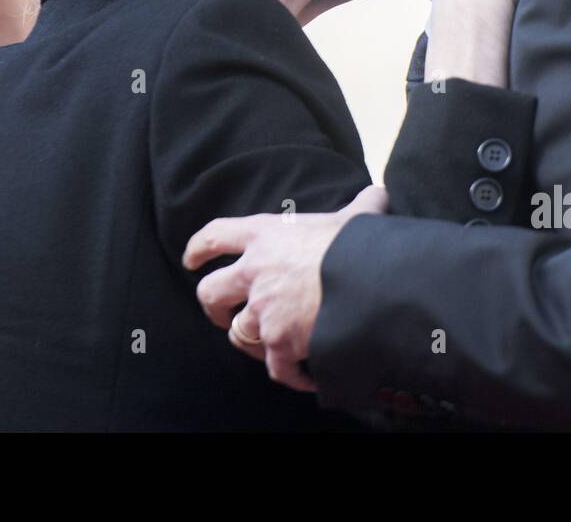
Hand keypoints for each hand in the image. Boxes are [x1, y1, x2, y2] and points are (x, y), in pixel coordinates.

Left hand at [182, 184, 388, 391]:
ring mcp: (263, 310)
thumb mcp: (354, 218)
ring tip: (270, 348)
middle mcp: (254, 272)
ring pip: (240, 334)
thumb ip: (360, 205)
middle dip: (213, 307)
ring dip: (253, 342)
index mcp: (265, 236)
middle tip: (222, 314)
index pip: (215, 236)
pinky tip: (306, 376)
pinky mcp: (279, 343)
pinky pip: (276, 368)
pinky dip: (291, 375)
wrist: (371, 283)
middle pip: (210, 292)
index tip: (191, 259)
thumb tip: (379, 194)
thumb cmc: (359, 245)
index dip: (198, 248)